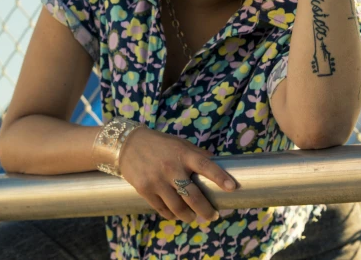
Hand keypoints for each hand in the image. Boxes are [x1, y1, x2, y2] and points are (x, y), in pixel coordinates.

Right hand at [118, 127, 236, 222]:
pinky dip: (172, 215)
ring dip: (189, 216)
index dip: (220, 177)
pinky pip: (162, 209)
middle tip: (213, 215)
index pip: (206, 166)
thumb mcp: (180, 144)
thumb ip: (197, 155)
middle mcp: (171, 168)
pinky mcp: (145, 189)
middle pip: (193, 196)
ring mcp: (157, 180)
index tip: (232, 187)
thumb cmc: (160, 144)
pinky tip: (176, 215)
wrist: (129, 144)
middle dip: (206, 210)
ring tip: (194, 217)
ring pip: (178, 207)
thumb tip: (218, 164)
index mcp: (183, 154)